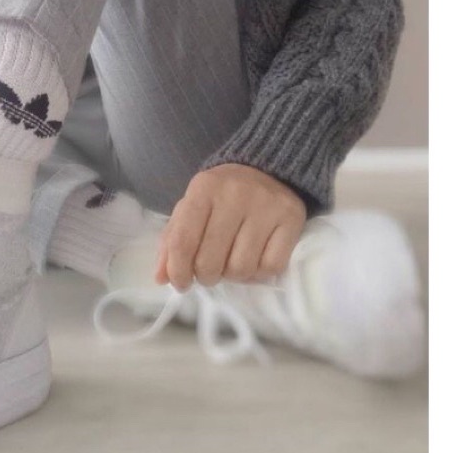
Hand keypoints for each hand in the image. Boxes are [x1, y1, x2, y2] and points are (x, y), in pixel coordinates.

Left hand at [154, 163, 306, 289]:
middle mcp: (234, 195)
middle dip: (205, 276)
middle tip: (208, 272)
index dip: (178, 271)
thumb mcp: (192, 206)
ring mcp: (265, 207)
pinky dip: (259, 273)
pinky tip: (253, 259)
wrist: (268, 169)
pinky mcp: (291, 218)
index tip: (180, 284)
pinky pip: (271, 267)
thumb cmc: (222, 194)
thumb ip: (172, 240)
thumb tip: (161, 278)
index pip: (182, 241)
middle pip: (210, 261)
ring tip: (231, 262)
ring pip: (241, 269)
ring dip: (232, 276)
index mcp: (203, 189)